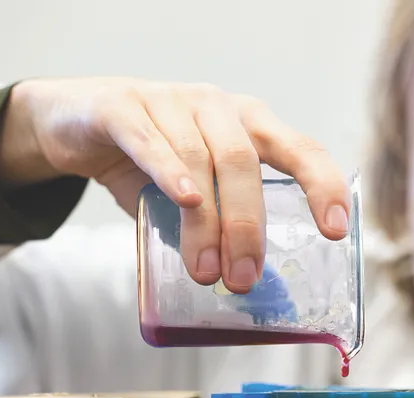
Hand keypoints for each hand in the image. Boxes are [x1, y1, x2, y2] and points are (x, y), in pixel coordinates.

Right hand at [0, 77, 349, 292]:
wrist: (78, 122)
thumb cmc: (154, 160)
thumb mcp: (198, 188)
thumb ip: (220, 219)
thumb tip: (249, 280)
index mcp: (250, 124)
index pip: (301, 149)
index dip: (323, 186)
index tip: (335, 230)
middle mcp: (218, 107)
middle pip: (244, 163)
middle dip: (248, 226)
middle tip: (244, 278)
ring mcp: (171, 101)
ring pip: (198, 160)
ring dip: (205, 222)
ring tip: (207, 271)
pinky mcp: (123, 108)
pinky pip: (150, 140)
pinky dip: (169, 171)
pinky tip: (186, 200)